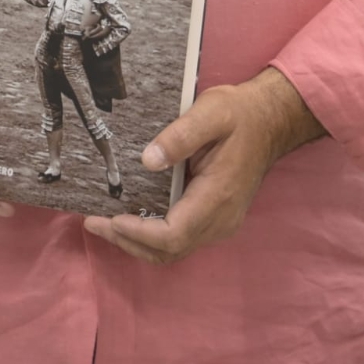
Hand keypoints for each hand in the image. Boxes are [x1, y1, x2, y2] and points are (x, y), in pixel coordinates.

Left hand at [83, 68, 321, 265]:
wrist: (270, 120)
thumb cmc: (239, 113)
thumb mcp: (210, 112)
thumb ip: (180, 136)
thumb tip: (147, 161)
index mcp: (217, 195)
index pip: (173, 234)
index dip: (138, 233)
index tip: (109, 219)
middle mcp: (221, 219)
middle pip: (169, 251)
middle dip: (128, 242)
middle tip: (93, 223)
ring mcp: (221, 223)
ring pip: (175, 250)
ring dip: (138, 243)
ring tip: (105, 224)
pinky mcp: (217, 219)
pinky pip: (182, 239)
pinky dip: (153, 236)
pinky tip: (133, 219)